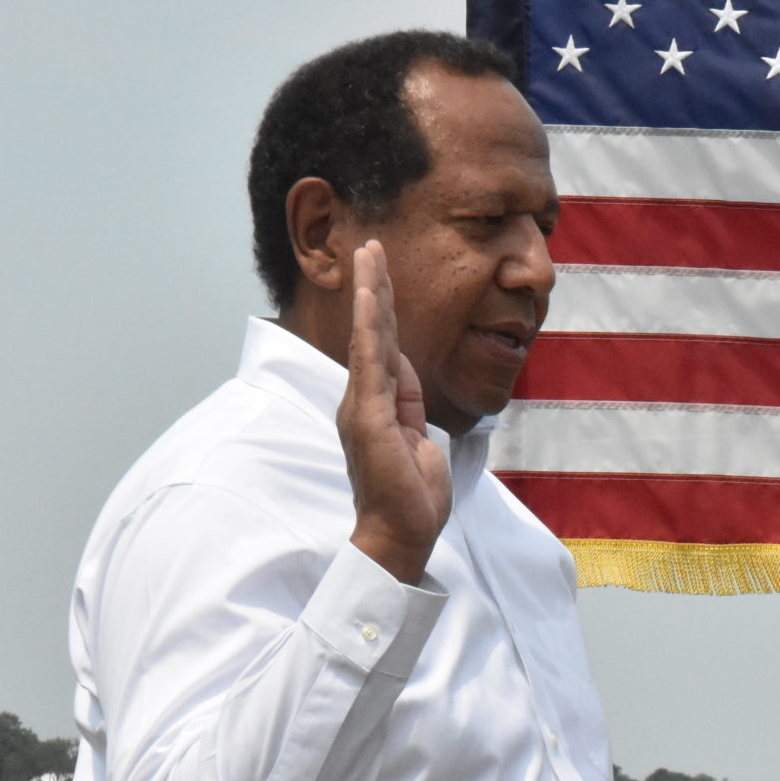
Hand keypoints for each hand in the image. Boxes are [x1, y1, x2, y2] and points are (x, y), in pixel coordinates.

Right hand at [336, 240, 449, 582]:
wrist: (402, 534)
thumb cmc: (410, 497)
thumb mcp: (418, 438)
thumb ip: (408, 402)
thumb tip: (402, 368)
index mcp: (375, 406)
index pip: (382, 348)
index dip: (384, 310)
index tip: (381, 275)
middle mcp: (361, 401)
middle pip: (371, 334)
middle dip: (373, 287)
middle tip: (370, 246)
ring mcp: (362, 406)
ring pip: (368, 338)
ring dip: (370, 293)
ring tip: (368, 254)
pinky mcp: (368, 415)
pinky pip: (370, 361)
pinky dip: (370, 324)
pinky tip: (371, 295)